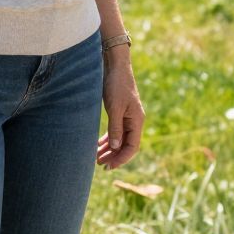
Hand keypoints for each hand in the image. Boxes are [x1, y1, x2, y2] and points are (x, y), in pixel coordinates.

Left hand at [97, 44, 144, 168]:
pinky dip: (106, 140)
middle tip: (100, 165)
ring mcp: (127, 118)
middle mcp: (134, 122)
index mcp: (137, 121)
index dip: (121, 158)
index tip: (109, 166)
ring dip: (109, 149)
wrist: (115, 67)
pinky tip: (97, 146)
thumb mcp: (115, 108)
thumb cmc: (117, 85)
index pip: (132, 147)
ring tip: (96, 158)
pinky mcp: (119, 113)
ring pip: (119, 139)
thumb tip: (114, 147)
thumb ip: (115, 128)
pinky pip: (114, 131)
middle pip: (125, 145)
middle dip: (113, 156)